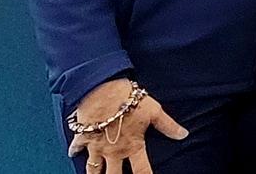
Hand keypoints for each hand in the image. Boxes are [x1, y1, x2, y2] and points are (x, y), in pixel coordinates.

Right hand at [68, 78, 186, 173]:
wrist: (102, 90)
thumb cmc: (129, 99)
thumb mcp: (154, 112)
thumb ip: (168, 126)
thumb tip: (183, 134)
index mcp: (132, 146)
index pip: (142, 170)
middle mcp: (113, 151)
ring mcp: (96, 146)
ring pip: (93, 169)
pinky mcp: (82, 137)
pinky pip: (76, 148)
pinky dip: (74, 151)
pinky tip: (72, 155)